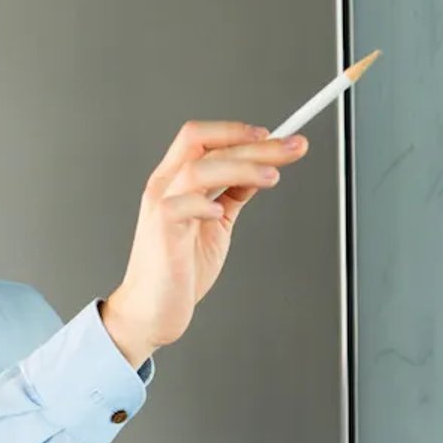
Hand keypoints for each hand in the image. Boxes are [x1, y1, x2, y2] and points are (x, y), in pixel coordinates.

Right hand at [102, 122, 308, 364]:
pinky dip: (204, 203)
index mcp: (177, 181)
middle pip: (205, 145)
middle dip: (254, 144)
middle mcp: (166, 187)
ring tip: (272, 176)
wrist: (152, 310)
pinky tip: (223, 211)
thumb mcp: (216, 224)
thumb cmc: (177, 270)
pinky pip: (180, 206)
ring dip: (240, 167)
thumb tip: (260, 172)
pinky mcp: (161, 231)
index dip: (238, 131)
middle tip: (291, 147)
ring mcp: (161, 207)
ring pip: (198, 169)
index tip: (276, 136)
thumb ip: (232, 196)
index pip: (203, 138)